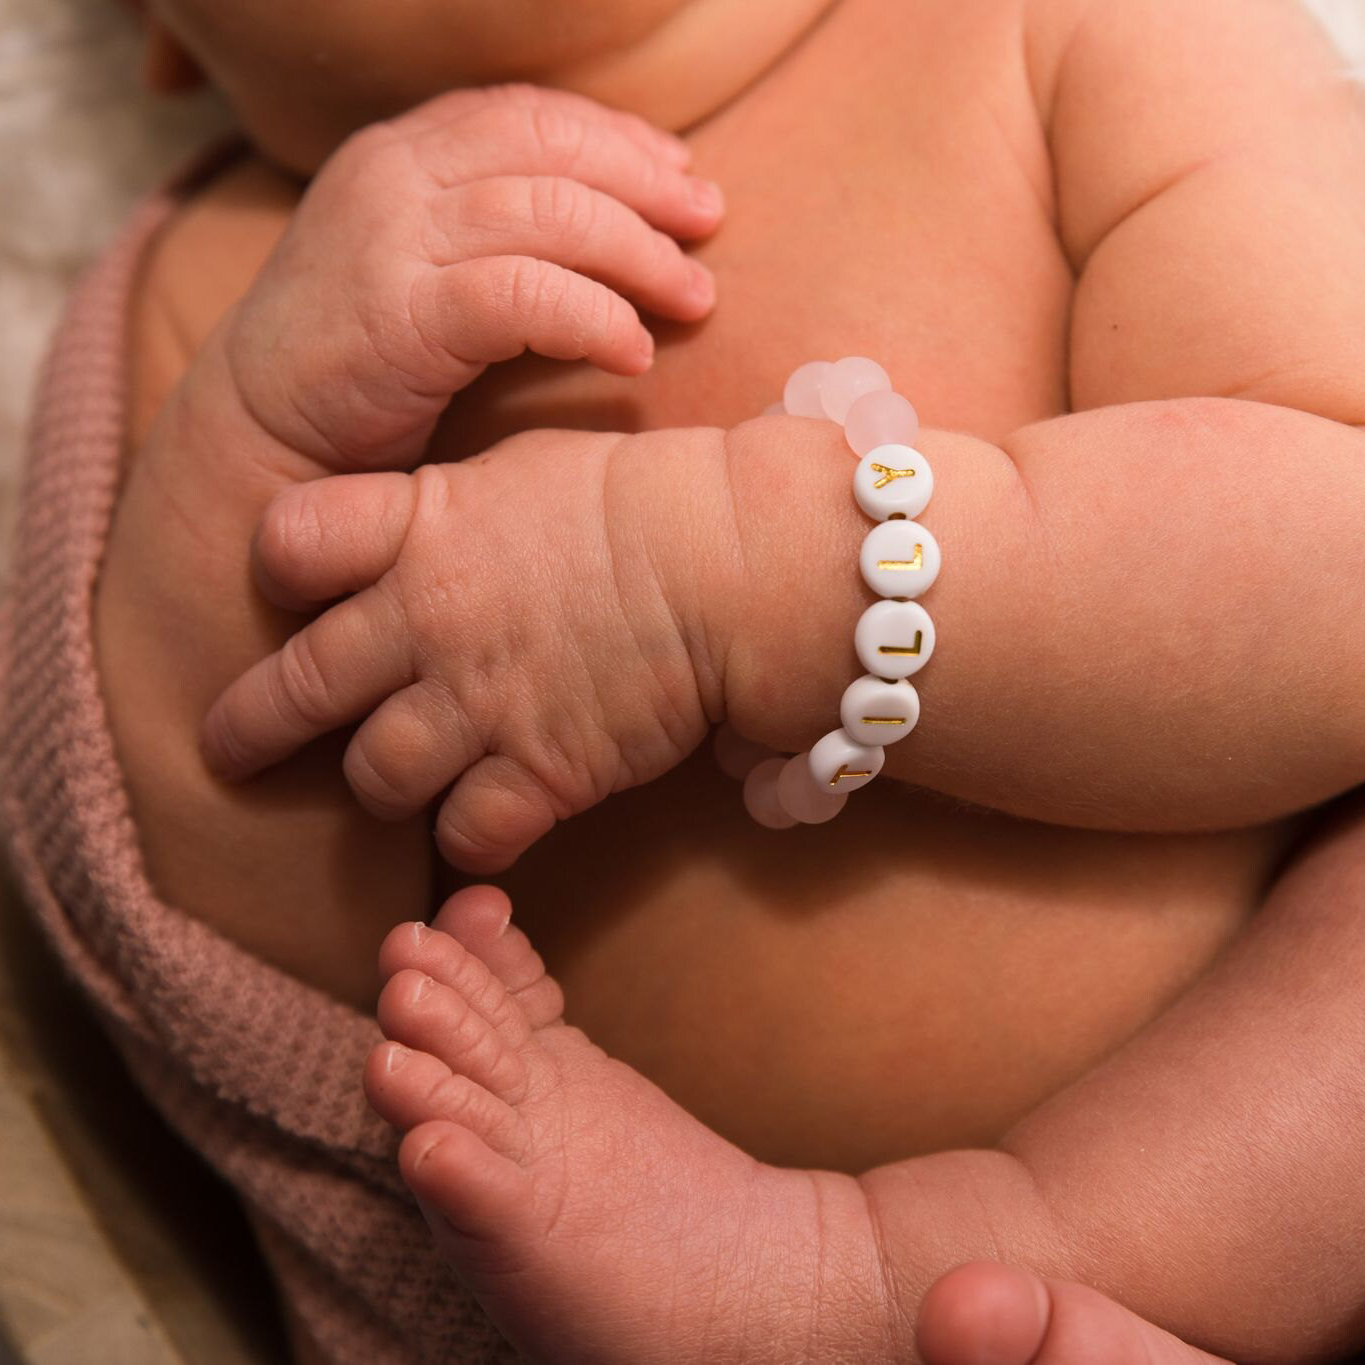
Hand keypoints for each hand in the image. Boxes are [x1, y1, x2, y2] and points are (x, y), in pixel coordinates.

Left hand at [200, 426, 729, 871]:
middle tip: (226, 750)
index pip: (287, 545)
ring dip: (379, 784)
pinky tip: (485, 822)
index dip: (279, 573)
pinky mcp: (541, 772)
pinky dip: (470, 838)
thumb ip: (444, 509)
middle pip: (297, 688)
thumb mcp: (521, 470)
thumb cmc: (641, 500)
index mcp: (420, 529)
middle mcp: (428, 622)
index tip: (290, 595)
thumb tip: (412, 531)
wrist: (733, 563)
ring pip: (374, 779)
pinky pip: (468, 836)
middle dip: (247, 727)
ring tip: (396, 781)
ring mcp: (480, 703)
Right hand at [217, 83, 722, 470]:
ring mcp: (393, 239)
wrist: (260, 431)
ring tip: (694, 299)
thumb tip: (607, 223)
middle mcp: (396, 176)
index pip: (532, 114)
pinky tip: (633, 353)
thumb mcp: (421, 265)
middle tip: (708, 231)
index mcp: (404, 152)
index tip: (683, 180)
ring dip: (639, 256)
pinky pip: (525, 295)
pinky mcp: (400, 313)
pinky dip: (594, 318)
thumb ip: (490, 228)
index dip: (620, 138)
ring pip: (550, 214)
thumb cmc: (361, 359)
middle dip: (647, 188)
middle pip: (554, 151)